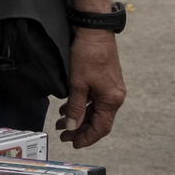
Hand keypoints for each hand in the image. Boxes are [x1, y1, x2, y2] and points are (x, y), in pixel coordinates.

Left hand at [56, 29, 124, 147]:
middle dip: (79, 128)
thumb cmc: (88, 55)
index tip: (73, 143)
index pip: (101, 127)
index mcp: (112, 100)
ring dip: (77, 117)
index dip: (87, 138)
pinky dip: (79, 105)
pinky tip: (65, 108)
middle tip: (62, 134)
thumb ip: (75, 107)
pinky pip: (93, 99)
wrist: (95, 31)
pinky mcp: (104, 81)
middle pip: (97, 120)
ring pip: (93, 110)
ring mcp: (110, 89)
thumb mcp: (77, 84)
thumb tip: (71, 126)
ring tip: (60, 122)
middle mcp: (114, 96)